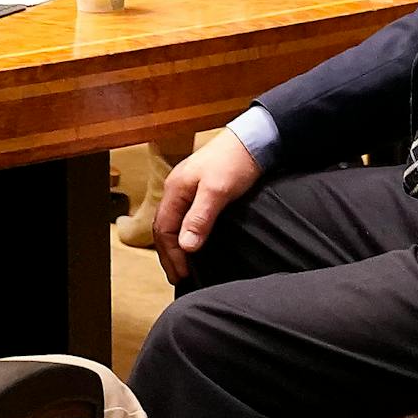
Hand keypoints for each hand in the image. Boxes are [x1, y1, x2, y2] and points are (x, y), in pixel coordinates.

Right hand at [152, 130, 261, 285]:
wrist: (253, 139)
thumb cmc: (234, 162)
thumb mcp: (217, 191)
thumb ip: (199, 218)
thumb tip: (185, 246)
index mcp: (175, 189)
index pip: (164, 229)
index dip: (171, 255)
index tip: (183, 274)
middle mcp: (176, 189)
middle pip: (164, 227)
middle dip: (169, 255)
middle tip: (178, 278)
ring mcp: (187, 189)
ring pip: (173, 222)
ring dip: (175, 246)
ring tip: (182, 266)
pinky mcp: (201, 189)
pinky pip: (184, 217)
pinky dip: (185, 234)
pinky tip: (192, 243)